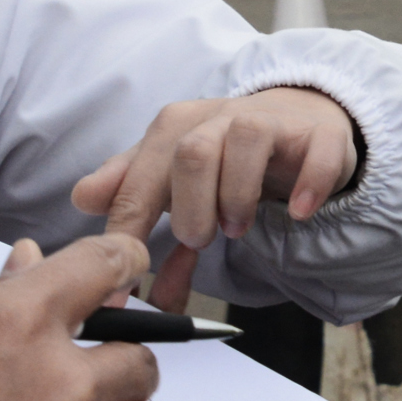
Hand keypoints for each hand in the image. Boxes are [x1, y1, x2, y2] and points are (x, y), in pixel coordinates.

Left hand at [71, 87, 361, 312]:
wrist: (294, 120)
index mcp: (176, 127)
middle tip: (199, 241)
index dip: (128, 233)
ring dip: (238, 196)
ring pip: (246, 140)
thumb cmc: (224, 154)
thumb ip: (129, 191)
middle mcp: (220, 117)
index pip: (140, 179)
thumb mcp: (169, 170)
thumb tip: (81, 199)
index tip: (124, 283)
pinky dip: (308, 185)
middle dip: (191, 210)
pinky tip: (299, 213)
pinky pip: (317, 153)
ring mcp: (272, 121)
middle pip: (192, 153)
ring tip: (236, 229)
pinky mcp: (319, 135)